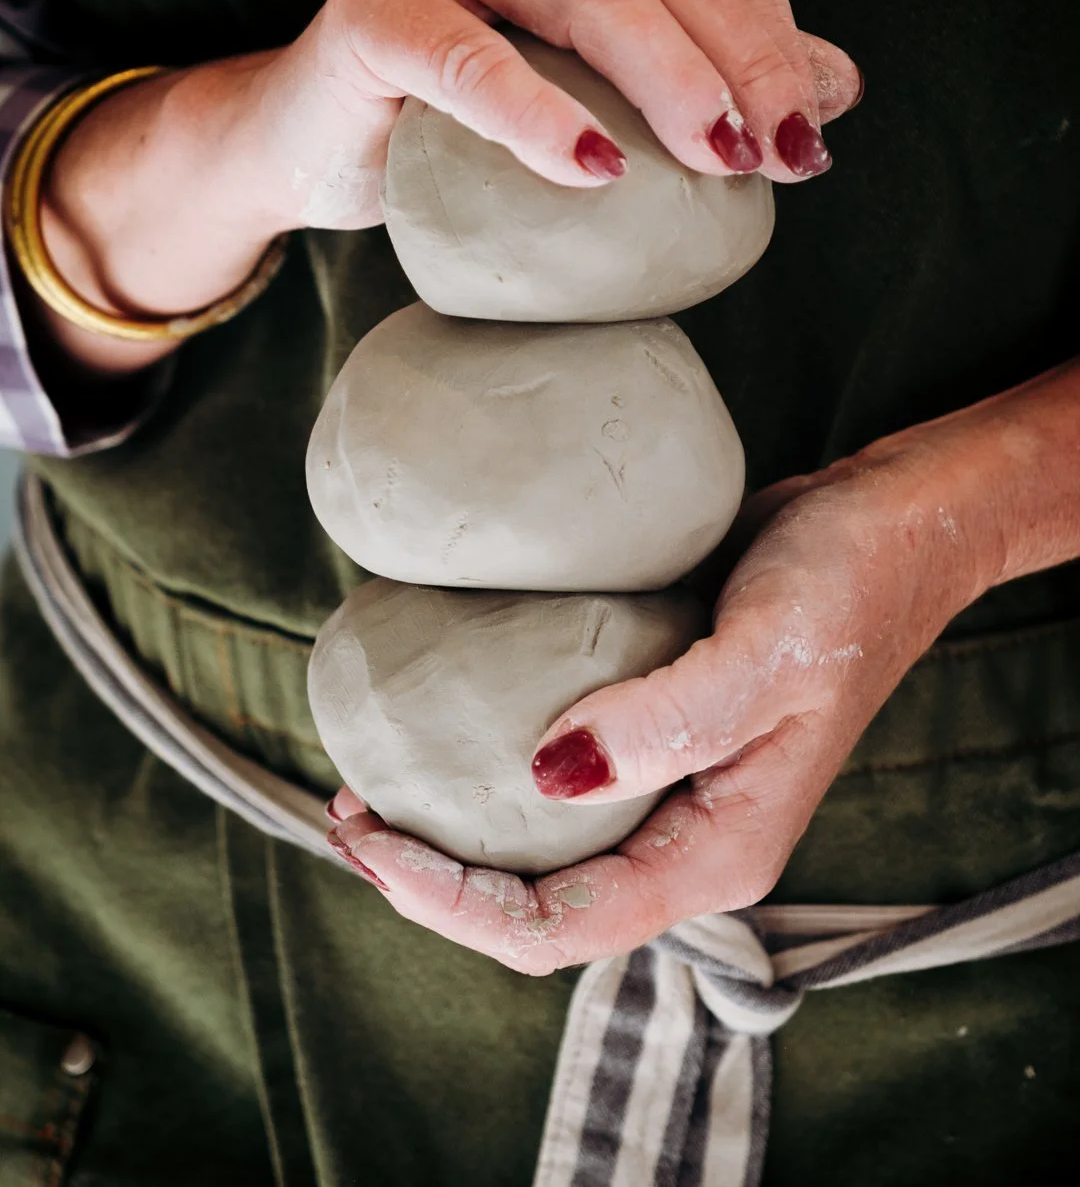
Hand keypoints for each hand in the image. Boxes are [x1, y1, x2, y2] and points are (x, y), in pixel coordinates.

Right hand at [37, 0, 860, 374]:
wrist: (325, 145)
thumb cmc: (471, 120)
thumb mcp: (605, 93)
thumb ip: (711, 74)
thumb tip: (837, 88)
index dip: (774, 42)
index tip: (807, 143)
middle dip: (737, 62)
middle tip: (774, 159)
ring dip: (665, 77)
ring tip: (714, 160)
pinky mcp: (371, 6)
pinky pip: (465, 57)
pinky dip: (538, 114)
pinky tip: (594, 170)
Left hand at [322, 364, 1079, 972]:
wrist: (893, 522)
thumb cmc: (846, 585)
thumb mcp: (764, 653)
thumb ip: (663, 724)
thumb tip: (544, 775)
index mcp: (717, 853)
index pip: (559, 928)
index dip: (449, 902)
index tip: (367, 832)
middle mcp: (688, 839)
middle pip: (538, 912)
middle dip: (433, 883)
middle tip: (349, 808)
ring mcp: (670, 790)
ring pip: (542, 857)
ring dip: (453, 837)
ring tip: (372, 782)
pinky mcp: (655, 732)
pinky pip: (558, 785)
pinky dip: (489, 775)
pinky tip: (443, 727)